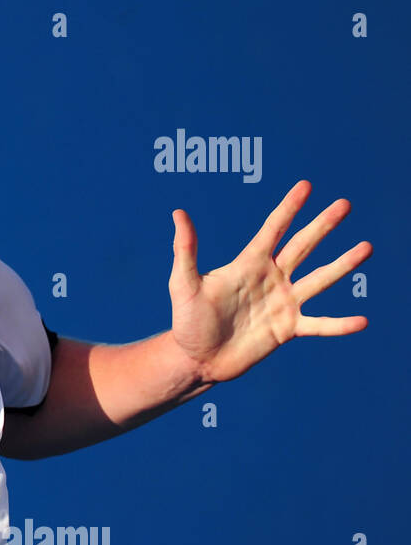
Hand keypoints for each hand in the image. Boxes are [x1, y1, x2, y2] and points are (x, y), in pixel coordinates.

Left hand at [168, 180, 370, 384]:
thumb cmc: (187, 320)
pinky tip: (362, 321)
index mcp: (248, 264)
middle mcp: (271, 279)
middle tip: (344, 204)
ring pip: (319, 280)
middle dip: (323, 225)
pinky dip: (340, 325)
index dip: (288, 208)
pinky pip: (319, 325)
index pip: (272, 229)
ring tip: (366, 248)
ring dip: (342, 265)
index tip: (305, 185)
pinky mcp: (288, 329)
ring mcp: (283, 303)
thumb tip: (178, 213)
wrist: (196, 358)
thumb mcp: (184, 284)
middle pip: (302, 246)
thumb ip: (186, 250)